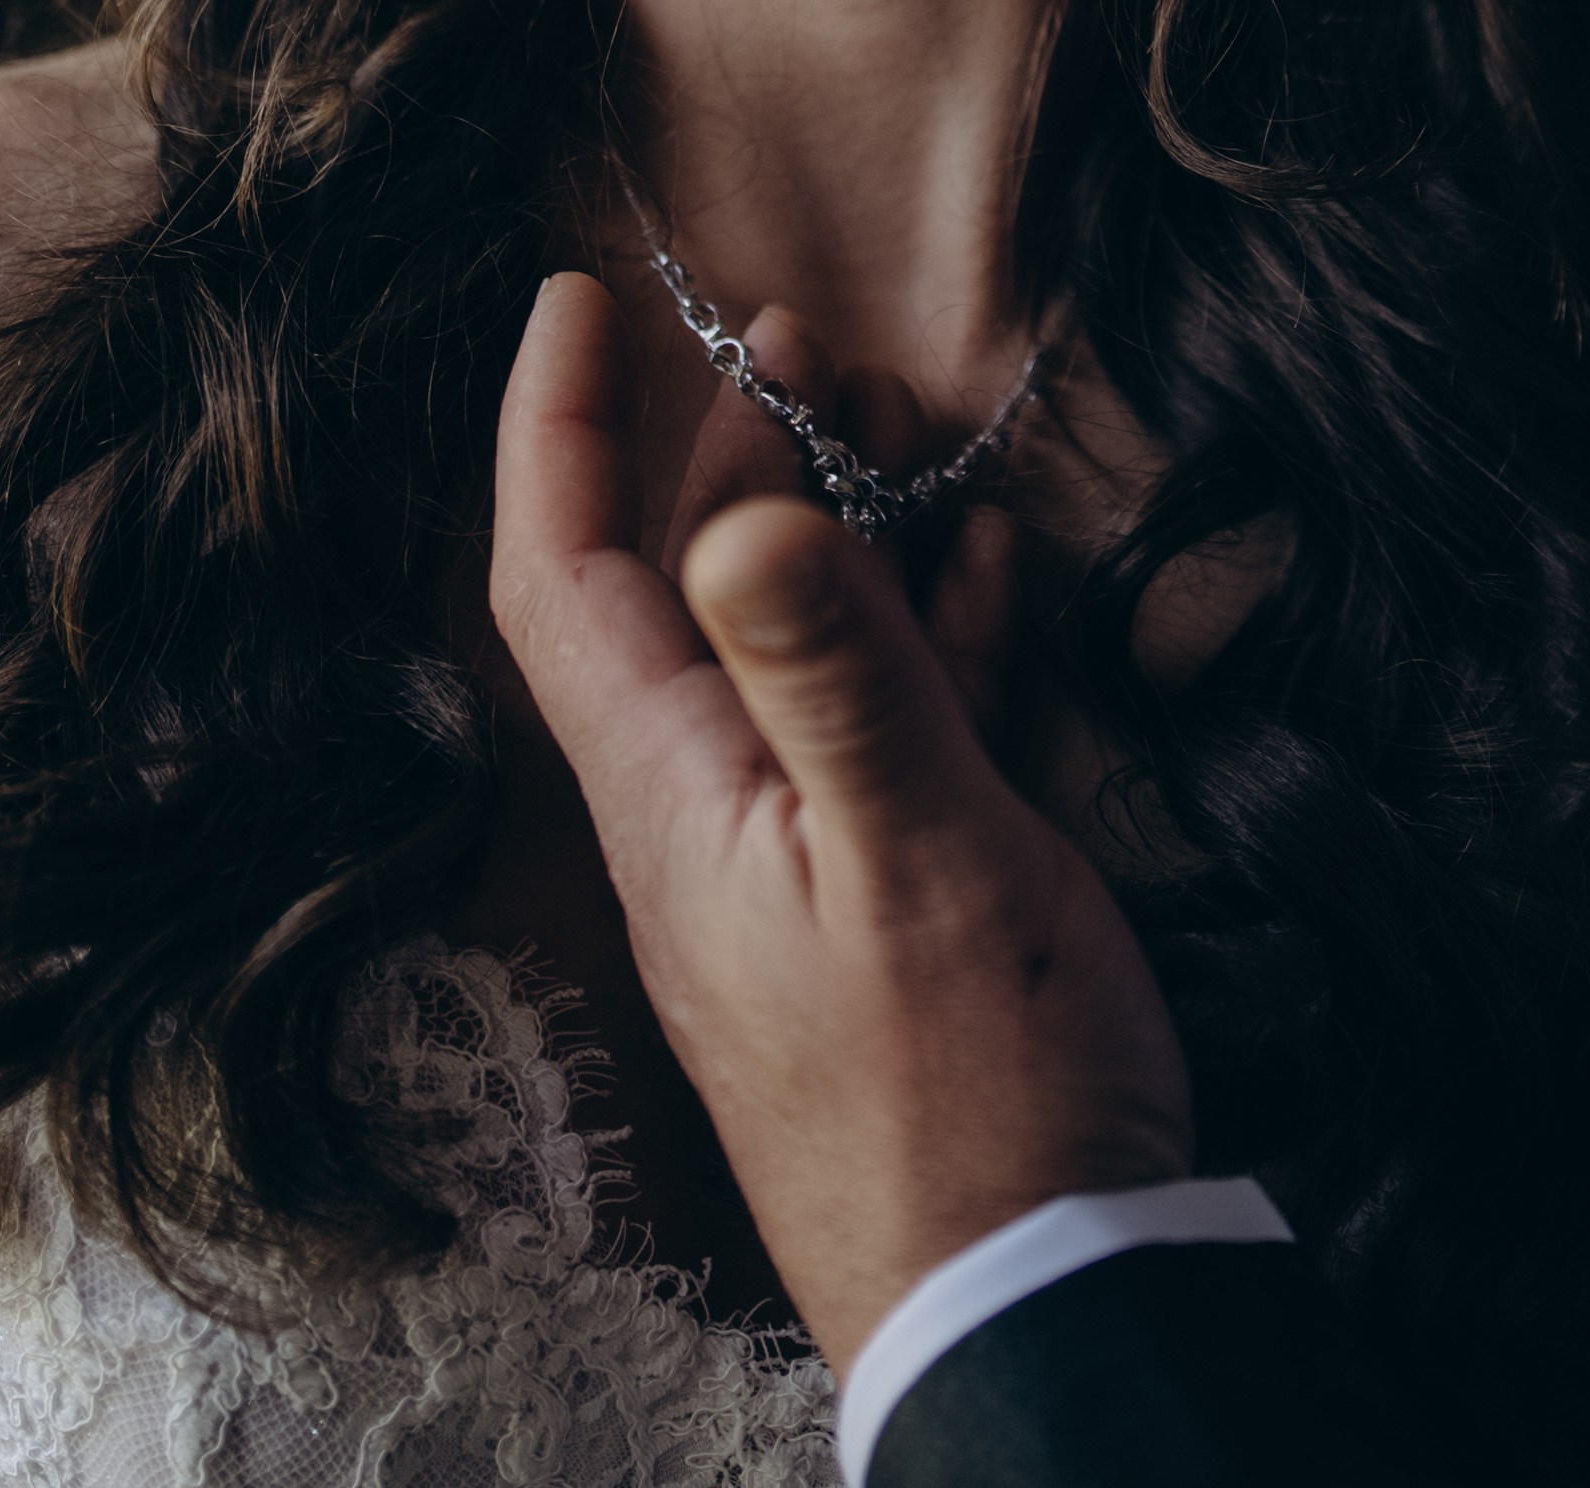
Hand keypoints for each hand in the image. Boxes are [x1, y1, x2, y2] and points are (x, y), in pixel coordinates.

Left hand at [485, 273, 1196, 1365]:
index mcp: (680, 802)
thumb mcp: (912, 860)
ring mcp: (806, 868)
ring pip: (789, 654)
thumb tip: (739, 519)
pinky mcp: (898, 907)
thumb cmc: (972, 1096)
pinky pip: (887, 731)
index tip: (578, 299)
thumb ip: (834, 678)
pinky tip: (981, 565)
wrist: (1036, 1290)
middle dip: (721, 448)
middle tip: (798, 333)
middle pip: (678, 600)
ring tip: (888, 410)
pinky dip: (926, 630)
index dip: (553, 431)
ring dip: (828, 525)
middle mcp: (716, 825)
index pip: (564, 582)